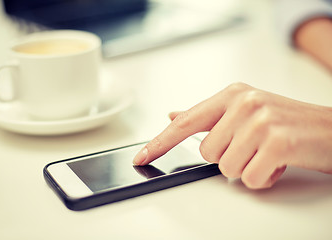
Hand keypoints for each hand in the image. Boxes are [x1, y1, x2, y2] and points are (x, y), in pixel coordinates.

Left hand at [133, 83, 331, 188]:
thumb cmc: (287, 122)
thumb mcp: (245, 111)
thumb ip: (207, 116)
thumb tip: (173, 114)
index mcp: (232, 94)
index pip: (185, 122)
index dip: (159, 143)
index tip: (141, 157)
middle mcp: (244, 102)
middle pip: (207, 152)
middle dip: (229, 157)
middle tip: (254, 147)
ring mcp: (260, 121)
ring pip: (226, 168)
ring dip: (247, 168)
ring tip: (266, 154)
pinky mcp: (276, 142)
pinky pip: (249, 179)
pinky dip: (264, 178)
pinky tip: (278, 163)